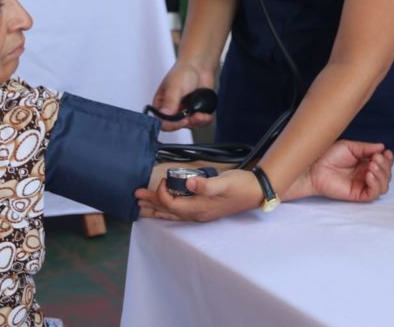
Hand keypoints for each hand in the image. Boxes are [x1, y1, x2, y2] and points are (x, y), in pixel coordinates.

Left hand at [136, 168, 261, 221]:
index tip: (163, 179)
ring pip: (173, 213)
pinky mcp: (205, 209)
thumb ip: (205, 185)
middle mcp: (197, 214)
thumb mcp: (223, 182)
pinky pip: (181, 212)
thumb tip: (189, 183)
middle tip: (136, 196)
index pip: (171, 203)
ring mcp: (201, 213)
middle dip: (152, 203)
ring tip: (143, 206)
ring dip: (157, 208)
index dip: (162, 192)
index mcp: (199, 208)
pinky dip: (169, 209)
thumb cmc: (240, 186)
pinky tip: (166, 208)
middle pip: (168, 211)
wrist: (257, 191)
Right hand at [151, 61, 215, 130]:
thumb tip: (164, 115)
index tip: (182, 120)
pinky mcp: (196, 111)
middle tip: (194, 116)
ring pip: (189, 125)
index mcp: (161, 104)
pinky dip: (204, 120)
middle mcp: (172, 109)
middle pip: (176, 126)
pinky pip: (200, 123)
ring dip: (197, 122)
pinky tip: (206, 115)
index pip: (162, 122)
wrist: (200, 65)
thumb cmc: (184, 71)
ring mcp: (184, 111)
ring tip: (202, 114)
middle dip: (187, 123)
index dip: (172, 124)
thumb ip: (170, 102)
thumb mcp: (174, 86)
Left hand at [283, 141, 393, 202]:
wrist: (314, 166)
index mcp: (364, 163)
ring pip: (383, 186)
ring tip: (372, 166)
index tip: (386, 153)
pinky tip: (369, 174)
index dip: (388, 160)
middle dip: (385, 166)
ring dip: (382, 175)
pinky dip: (375, 184)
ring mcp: (362, 185)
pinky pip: (373, 194)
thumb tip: (382, 147)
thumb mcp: (350, 147)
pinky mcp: (357, 194)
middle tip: (376, 158)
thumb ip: (366, 148)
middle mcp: (365, 175)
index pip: (384, 165)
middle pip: (386, 175)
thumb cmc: (328, 155)